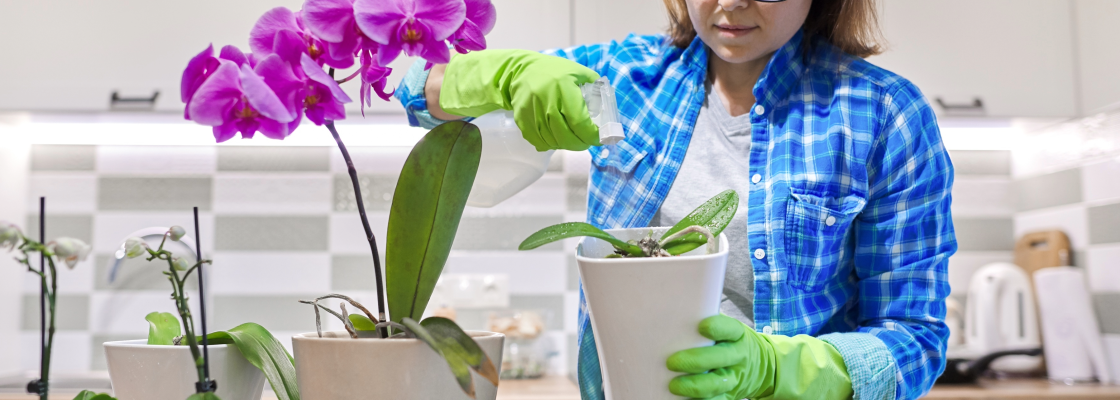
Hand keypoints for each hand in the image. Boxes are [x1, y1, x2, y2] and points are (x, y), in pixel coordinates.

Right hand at [439, 49, 601, 150]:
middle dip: (582, 143)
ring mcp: (532, 112)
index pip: (579, 122)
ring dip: (567, 145)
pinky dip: (551, 144)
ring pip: (553, 141)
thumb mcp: (577, 71)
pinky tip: (558, 138)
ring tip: (574, 139)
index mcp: (563, 88)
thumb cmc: (553, 71)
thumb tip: (608, 104)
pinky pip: (539, 141)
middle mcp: (547, 101)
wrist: (520, 71)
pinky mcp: (522, 120)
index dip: (592, 135)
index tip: (600, 137)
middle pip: (567, 136)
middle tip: (588, 141)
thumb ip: (595, 85)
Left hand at [667, 315, 773, 398]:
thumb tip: (673, 319)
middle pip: (720, 358)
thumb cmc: (727, 341)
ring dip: (695, 386)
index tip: (702, 327)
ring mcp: (734, 377)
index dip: (717, 328)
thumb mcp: (725, 329)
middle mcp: (738, 355)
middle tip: (672, 362)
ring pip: (717, 383)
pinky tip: (684, 399)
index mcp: (737, 334)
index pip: (729, 329)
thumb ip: (704, 321)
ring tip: (674, 386)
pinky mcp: (729, 394)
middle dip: (695, 361)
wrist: (758, 365)